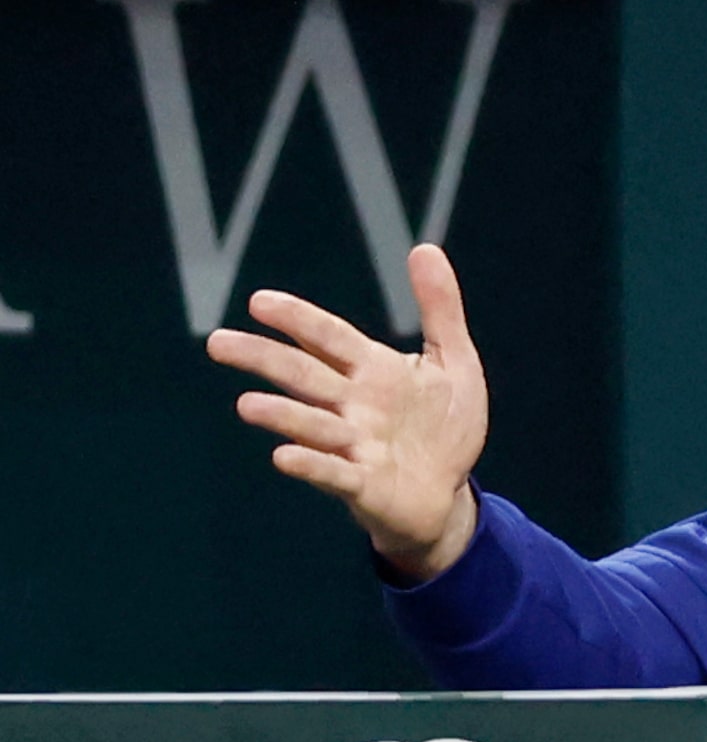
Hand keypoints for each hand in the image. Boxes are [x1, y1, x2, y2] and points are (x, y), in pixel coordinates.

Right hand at [203, 243, 487, 580]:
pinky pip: (334, 475)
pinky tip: (283, 457)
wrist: (449, 493)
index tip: (259, 302)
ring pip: (313, 425)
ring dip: (283, 415)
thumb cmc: (444, 425)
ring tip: (247, 404)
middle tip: (217, 342)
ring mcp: (353, 446)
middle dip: (264, 358)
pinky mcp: (363, 485)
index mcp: (372, 371)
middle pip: (304, 376)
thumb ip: (439, 308)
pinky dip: (311, 465)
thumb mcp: (454, 360)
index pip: (328, 338)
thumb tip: (424, 247)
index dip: (298, 320)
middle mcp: (354, 405)